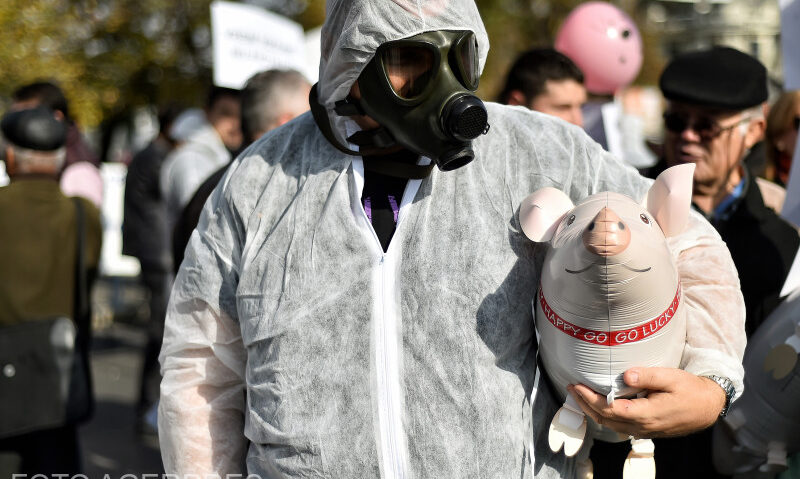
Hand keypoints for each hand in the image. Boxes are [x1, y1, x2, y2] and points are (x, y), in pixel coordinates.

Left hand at [567, 367, 725, 437]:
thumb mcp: (671, 378)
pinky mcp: (646, 430)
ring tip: (579, 396)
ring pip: (610, 425)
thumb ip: (647, 376)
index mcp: (645, 414)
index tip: (576, 385)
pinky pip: (618, 426)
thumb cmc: (691, 390)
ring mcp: (643, 431)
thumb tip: (625, 375)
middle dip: (584, 404)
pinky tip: (598, 406)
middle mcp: (641, 426)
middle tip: (571, 388)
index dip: (589, 398)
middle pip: (604, 419)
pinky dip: (604, 416)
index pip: (608, 409)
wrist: (708, 407)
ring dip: (592, 411)